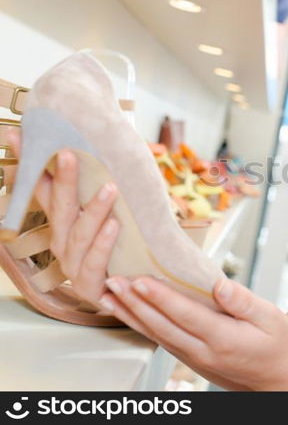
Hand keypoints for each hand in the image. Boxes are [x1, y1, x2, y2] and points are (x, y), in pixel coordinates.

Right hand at [7, 130, 119, 309]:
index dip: (29, 164)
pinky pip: (94, 263)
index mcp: (62, 223)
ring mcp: (72, 266)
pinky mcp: (89, 287)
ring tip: (110, 189)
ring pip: (79, 235)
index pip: (42, 189)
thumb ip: (96, 187)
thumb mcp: (105, 215)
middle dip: (63, 181)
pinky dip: (104, 244)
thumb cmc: (118, 248)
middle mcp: (62, 243)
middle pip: (60, 209)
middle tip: (70, 154)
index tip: (19, 134)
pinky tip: (114, 226)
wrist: (129, 292)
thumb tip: (99, 150)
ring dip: (94, 210)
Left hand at [100, 275, 287, 390]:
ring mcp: (193, 359)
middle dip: (135, 302)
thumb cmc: (278, 345)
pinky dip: (142, 324)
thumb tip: (219, 283)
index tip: (140, 279)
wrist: (278, 380)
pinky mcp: (190, 360)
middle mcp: (202, 351)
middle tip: (113, 281)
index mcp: (223, 338)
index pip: (184, 315)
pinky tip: (130, 312)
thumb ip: (244, 301)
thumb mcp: (272, 318)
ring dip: (131, 314)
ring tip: (109, 294)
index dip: (160, 296)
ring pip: (155, 334)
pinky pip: (161, 340)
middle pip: (161, 325)